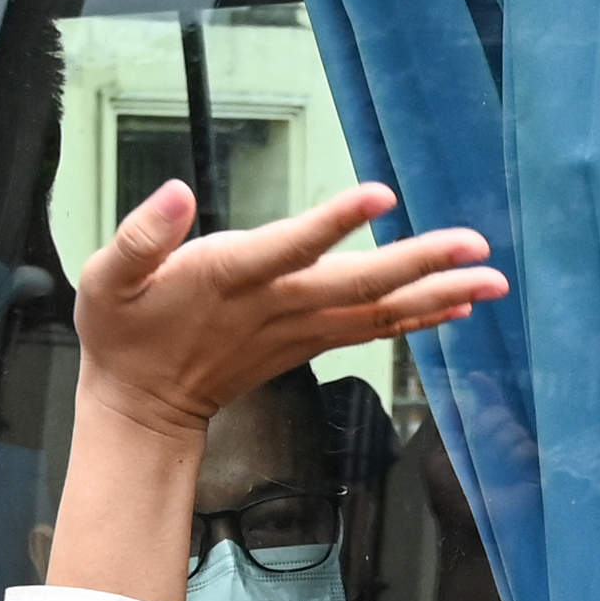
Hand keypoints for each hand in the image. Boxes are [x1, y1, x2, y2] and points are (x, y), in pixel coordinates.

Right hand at [71, 177, 498, 447]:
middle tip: (477, 246)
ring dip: (439, 293)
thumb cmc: (124, 333)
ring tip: (492, 278)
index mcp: (230, 278)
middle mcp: (276, 306)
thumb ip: (140, 236)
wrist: (143, 407)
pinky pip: (375, 329)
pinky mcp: (309, 342)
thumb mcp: (107, 280)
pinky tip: (460, 305)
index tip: (380, 196)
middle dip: (421, 263)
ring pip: (379, 311)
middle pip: (358, 284)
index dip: (334, 222)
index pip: (290, 247)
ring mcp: (299, 329)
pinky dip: (420, 317)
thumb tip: (176, 193)